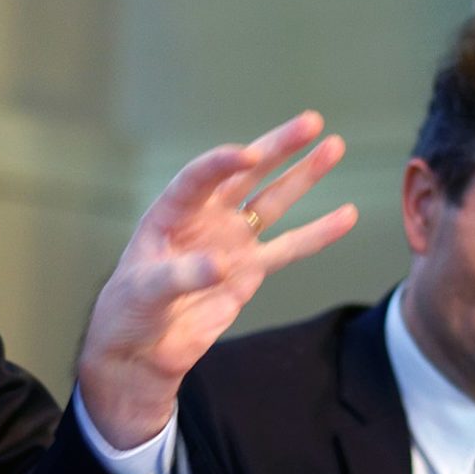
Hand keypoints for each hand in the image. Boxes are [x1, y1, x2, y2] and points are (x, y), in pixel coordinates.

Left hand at [77, 112, 356, 447]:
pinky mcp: (250, 271)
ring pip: (273, 202)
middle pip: (245, 175)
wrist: (142, 350)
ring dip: (303, 177)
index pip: (198, 178)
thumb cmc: (129, 311)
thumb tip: (222, 263)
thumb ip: (182, 275)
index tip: (248, 154)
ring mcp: (231, 242)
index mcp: (171, 213)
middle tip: (310, 123)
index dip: (221, 163)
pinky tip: (346, 215)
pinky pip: (289, 248)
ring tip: (333, 147)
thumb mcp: (145, 291)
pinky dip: (318, 233)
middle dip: (277, 148)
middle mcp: (205, 219)